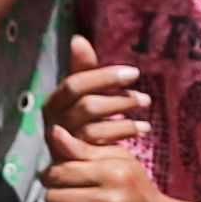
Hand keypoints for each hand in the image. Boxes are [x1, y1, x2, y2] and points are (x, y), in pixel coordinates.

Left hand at [42, 136, 166, 201]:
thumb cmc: (134, 190)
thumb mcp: (118, 161)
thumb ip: (84, 149)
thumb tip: (54, 133)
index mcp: (115, 174)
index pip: (59, 173)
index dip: (52, 176)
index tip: (61, 179)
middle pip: (54, 200)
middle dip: (57, 198)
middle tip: (71, 199)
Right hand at [50, 38, 156, 157]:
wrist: (77, 162)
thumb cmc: (82, 121)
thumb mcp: (82, 93)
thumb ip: (82, 69)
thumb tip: (77, 39)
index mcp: (54, 103)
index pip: (74, 84)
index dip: (104, 77)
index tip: (134, 73)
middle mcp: (55, 124)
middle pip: (86, 107)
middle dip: (119, 100)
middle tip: (146, 99)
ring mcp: (65, 146)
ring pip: (94, 129)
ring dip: (125, 119)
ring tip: (146, 113)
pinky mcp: (78, 162)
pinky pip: (102, 147)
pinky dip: (124, 134)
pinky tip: (144, 129)